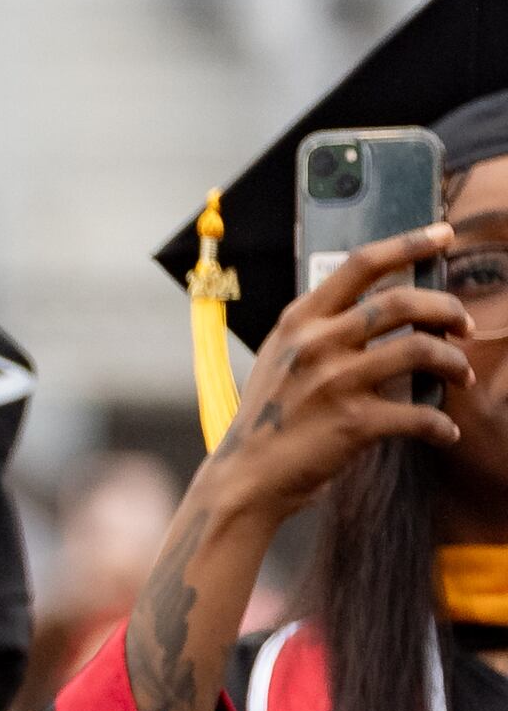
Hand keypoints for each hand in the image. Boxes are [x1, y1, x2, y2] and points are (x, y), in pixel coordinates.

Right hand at [201, 224, 469, 531]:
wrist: (247, 476)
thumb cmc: (271, 418)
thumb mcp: (282, 358)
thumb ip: (320, 330)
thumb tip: (378, 310)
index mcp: (298, 321)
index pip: (360, 264)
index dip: (409, 244)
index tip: (443, 234)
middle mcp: (315, 343)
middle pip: (400, 301)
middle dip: (446, 308)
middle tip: (464, 324)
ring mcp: (334, 382)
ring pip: (420, 349)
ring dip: (454, 362)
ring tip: (460, 375)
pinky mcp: (353, 422)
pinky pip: (420, 415)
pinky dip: (441, 425)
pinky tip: (444, 432)